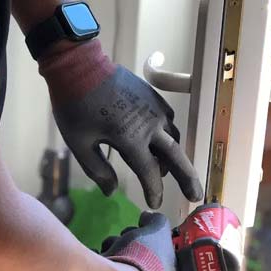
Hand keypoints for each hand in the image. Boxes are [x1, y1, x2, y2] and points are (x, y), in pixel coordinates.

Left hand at [39, 39, 203, 208]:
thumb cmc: (75, 106)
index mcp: (130, 139)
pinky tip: (159, 140)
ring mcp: (154, 109)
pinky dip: (168, 135)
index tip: (154, 204)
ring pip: (174, 138)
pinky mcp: (153, 96)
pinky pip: (169, 121)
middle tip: (196, 196)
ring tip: (167, 169)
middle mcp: (149, 125)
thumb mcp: (79, 143)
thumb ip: (97, 170)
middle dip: (187, 179)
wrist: (80, 66)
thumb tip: (111, 192)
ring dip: (174, 156)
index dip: (153, 190)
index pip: (149, 172)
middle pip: (176, 157)